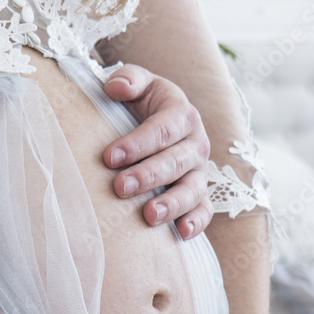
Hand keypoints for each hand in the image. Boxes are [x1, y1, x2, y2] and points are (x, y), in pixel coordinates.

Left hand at [102, 64, 212, 239]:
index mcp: (182, 114)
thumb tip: (115, 87)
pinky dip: (196, 222)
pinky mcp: (199, 195)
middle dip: (148, 175)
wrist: (157, 121)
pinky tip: (182, 233)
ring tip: (149, 215)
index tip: (108, 157)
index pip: (162, 129)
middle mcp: (196, 144)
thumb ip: (128, 79)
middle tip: (120, 187)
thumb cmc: (142, 104)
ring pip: (192, 189)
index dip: (136, 143)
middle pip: (175, 162)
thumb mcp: (138, 84)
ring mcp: (199, 172)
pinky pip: (204, 210)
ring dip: (172, 203)